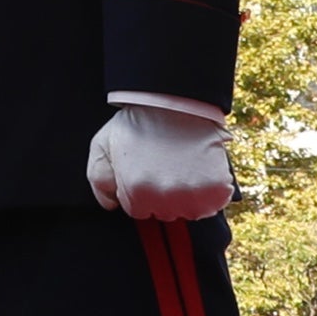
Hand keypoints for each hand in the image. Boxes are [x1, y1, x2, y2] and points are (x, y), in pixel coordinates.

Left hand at [86, 99, 232, 220]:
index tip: (144, 172)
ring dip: (186, 196)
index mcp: (136, 191)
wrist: (174, 103)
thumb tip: (111, 205)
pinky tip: (199, 171)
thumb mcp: (103, 145)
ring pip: (189, 211)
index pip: (137, 211)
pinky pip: (213, 204)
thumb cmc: (136, 123)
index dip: (139, 192)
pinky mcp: (217, 189)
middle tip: (163, 166)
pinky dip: (209, 193)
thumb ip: (99, 179)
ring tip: (181, 168)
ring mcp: (194, 196)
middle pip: (164, 213)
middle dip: (161, 195)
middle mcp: (165, 199)